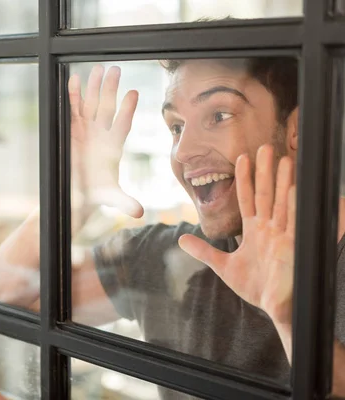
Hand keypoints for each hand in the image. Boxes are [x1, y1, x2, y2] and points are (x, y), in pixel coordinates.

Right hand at [69, 65, 143, 222]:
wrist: (78, 194)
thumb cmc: (96, 194)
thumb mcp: (110, 198)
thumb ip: (124, 202)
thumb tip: (139, 212)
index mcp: (112, 147)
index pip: (121, 125)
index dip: (127, 110)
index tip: (133, 93)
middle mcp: (101, 135)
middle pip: (107, 108)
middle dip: (110, 90)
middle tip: (115, 70)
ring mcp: (87, 130)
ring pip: (91, 105)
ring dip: (93, 88)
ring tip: (97, 69)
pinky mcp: (72, 130)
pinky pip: (72, 110)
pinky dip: (72, 96)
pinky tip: (74, 80)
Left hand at [178, 145, 295, 324]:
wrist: (276, 309)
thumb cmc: (256, 286)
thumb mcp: (224, 267)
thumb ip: (204, 251)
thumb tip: (181, 240)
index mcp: (255, 231)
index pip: (247, 198)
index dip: (244, 179)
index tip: (241, 158)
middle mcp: (271, 229)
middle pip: (266, 195)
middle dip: (266, 172)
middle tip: (264, 147)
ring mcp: (284, 237)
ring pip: (284, 204)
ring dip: (285, 183)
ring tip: (286, 160)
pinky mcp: (296, 249)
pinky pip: (297, 224)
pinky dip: (298, 208)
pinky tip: (297, 192)